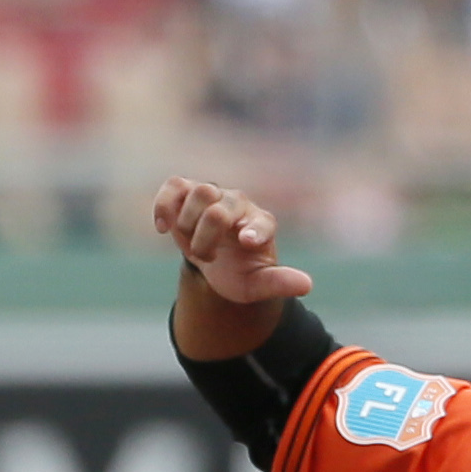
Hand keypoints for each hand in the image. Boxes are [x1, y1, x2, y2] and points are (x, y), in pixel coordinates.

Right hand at [151, 178, 314, 310]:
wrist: (216, 262)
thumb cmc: (239, 271)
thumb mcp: (257, 284)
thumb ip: (278, 283)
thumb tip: (307, 285)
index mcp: (261, 225)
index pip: (262, 222)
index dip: (254, 230)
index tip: (246, 242)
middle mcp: (239, 204)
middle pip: (220, 207)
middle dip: (206, 237)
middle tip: (208, 257)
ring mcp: (212, 195)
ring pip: (199, 192)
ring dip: (188, 225)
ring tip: (191, 243)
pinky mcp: (186, 193)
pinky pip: (174, 186)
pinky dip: (164, 205)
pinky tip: (163, 228)